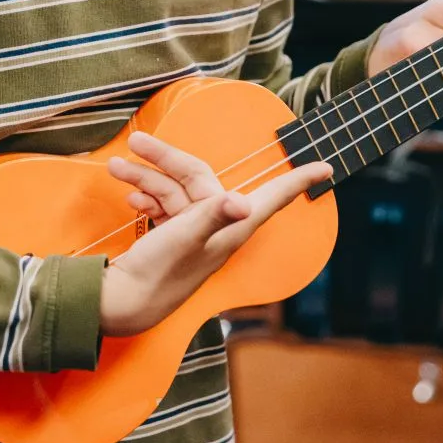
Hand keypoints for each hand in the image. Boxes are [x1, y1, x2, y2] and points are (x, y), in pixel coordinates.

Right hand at [97, 131, 330, 337]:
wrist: (125, 302)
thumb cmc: (161, 272)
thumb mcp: (186, 238)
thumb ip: (212, 215)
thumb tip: (240, 201)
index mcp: (231, 225)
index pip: (273, 197)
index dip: (299, 180)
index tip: (326, 168)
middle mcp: (217, 225)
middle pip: (197, 177)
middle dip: (164, 158)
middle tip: (135, 140)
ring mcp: (194, 231)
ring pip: (174, 189)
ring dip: (145, 176)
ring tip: (116, 167)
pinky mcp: (174, 236)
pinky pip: (163, 205)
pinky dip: (146, 196)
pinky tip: (129, 197)